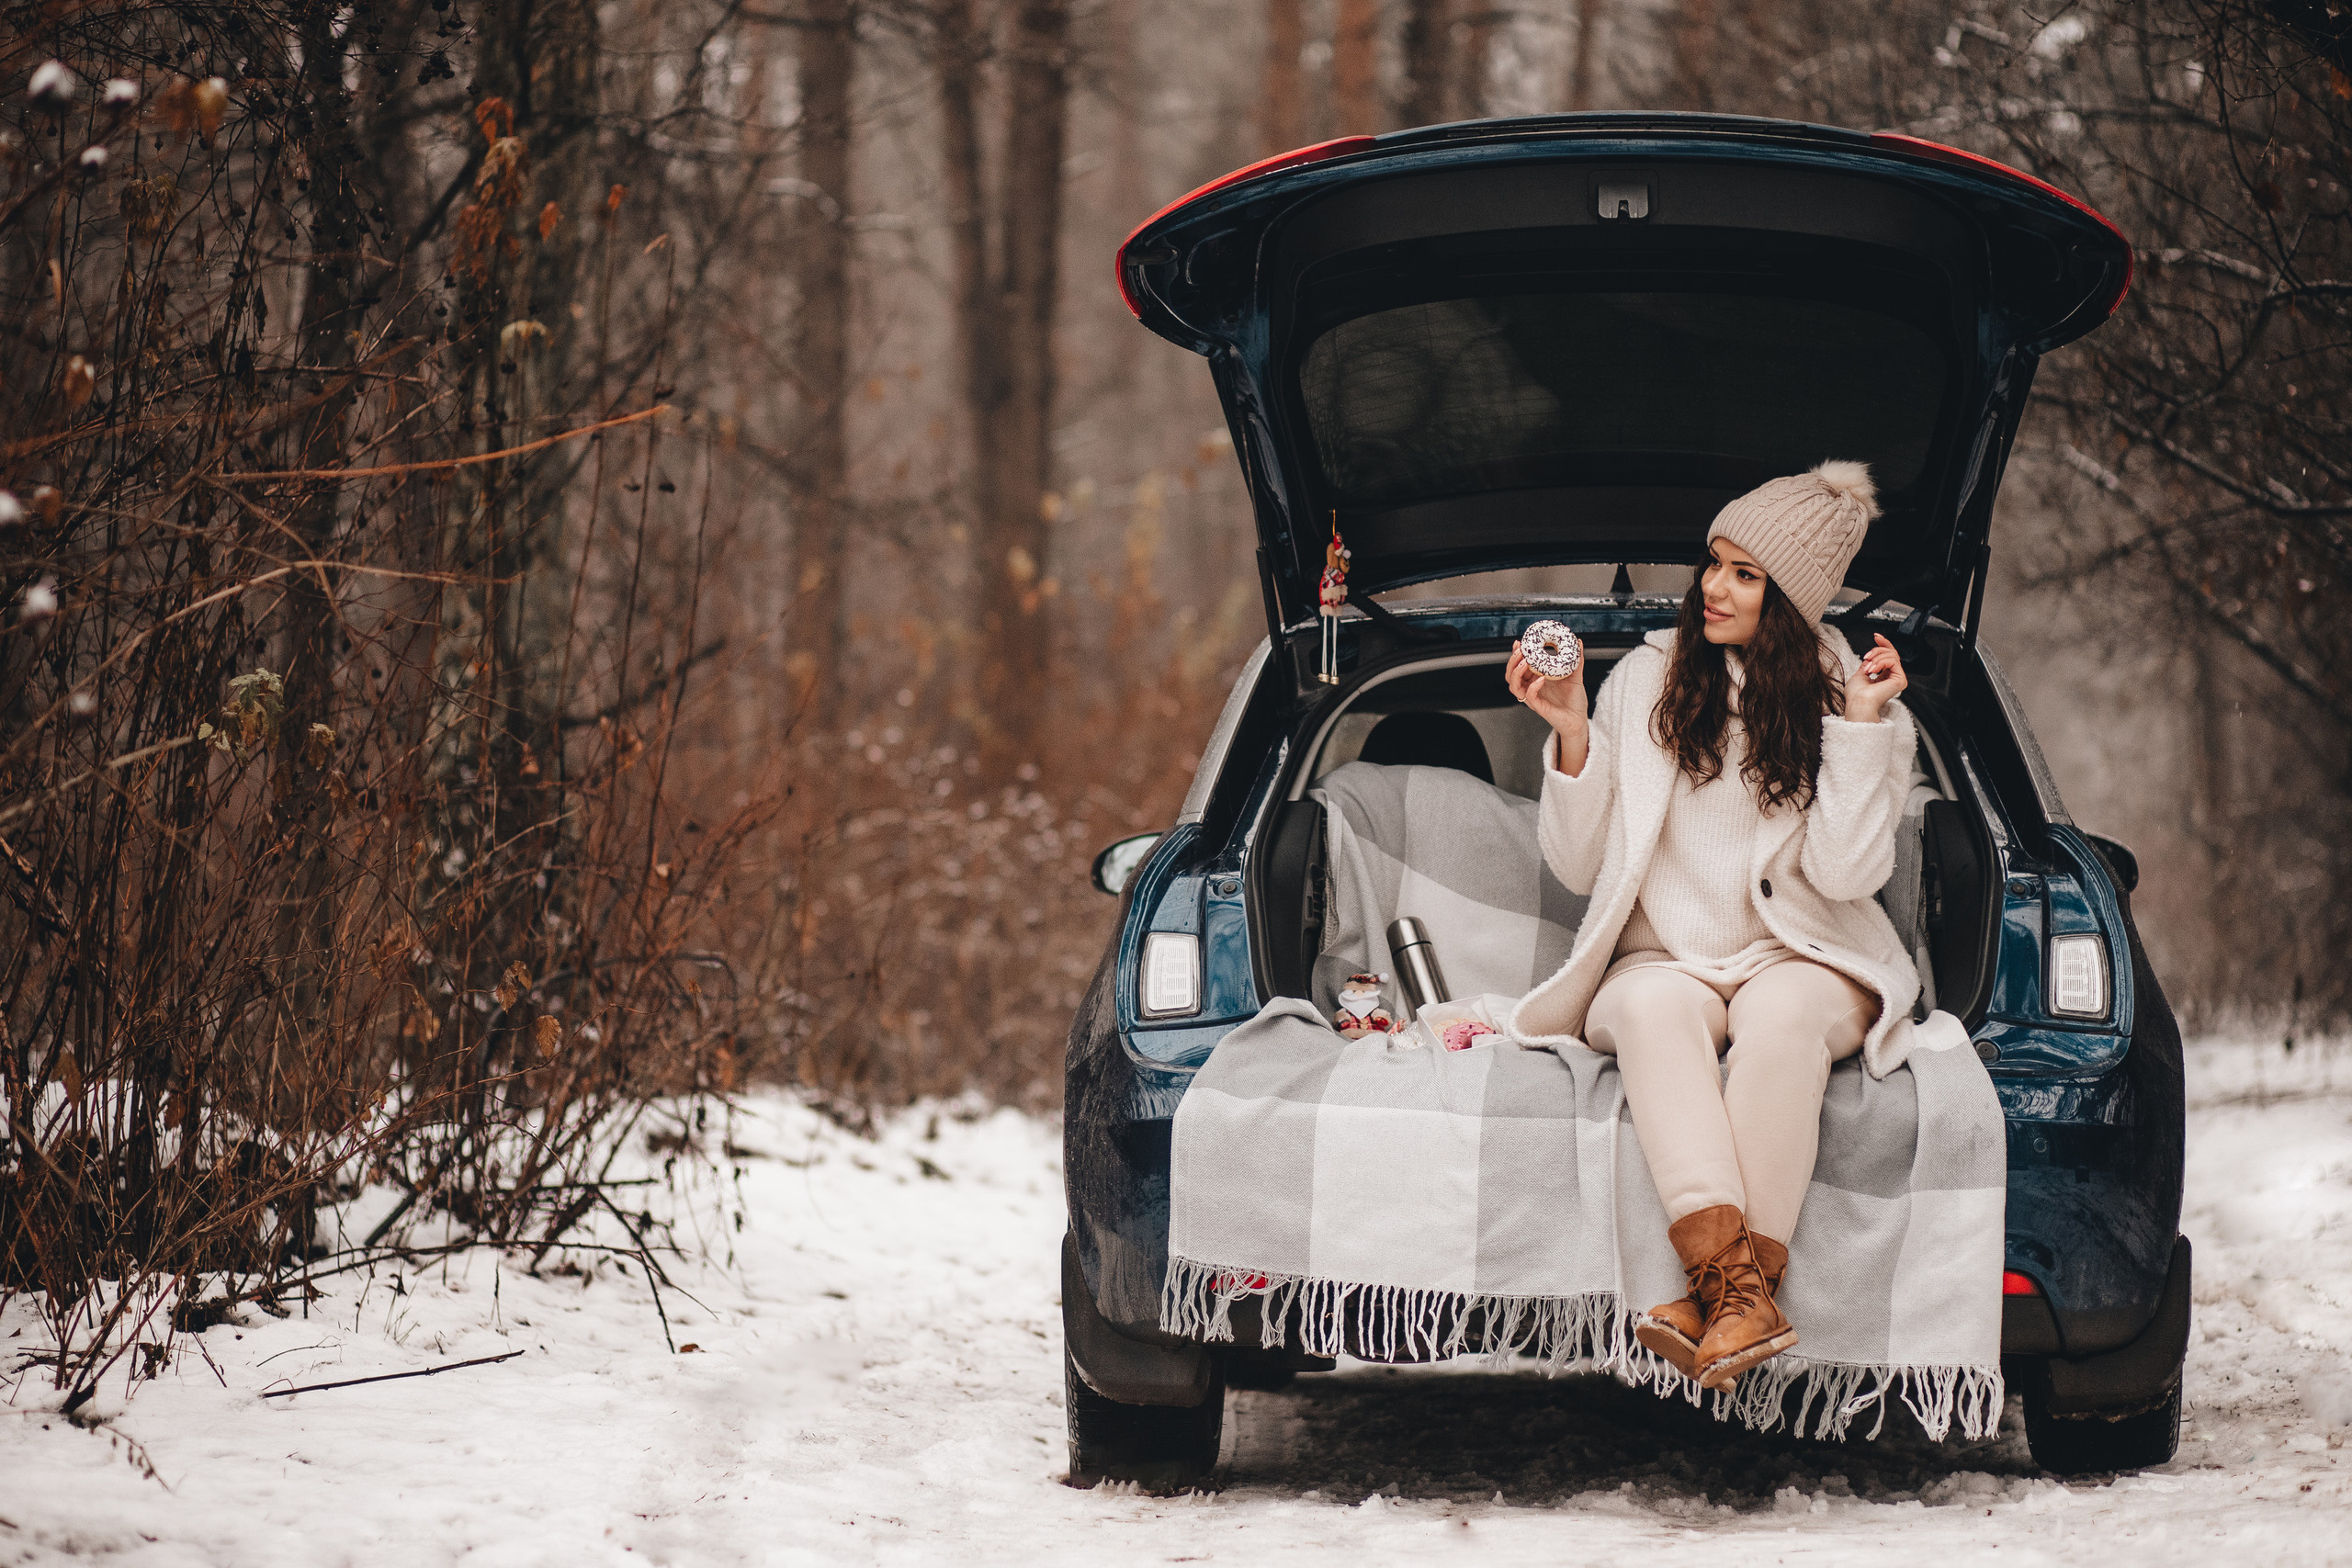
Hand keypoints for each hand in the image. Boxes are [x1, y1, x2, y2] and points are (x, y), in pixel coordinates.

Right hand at [1507, 643, 1589, 772]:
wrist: (1579, 719)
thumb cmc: (1574, 700)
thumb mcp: (1575, 675)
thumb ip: (1576, 660)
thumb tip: (1577, 642)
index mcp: (1535, 679)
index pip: (1519, 666)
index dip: (1516, 654)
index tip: (1520, 643)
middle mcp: (1531, 688)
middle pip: (1511, 675)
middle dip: (1512, 661)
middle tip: (1520, 651)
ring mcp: (1533, 698)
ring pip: (1514, 686)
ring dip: (1516, 672)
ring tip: (1525, 662)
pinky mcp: (1538, 707)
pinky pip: (1529, 697)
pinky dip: (1532, 687)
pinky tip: (1541, 679)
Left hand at [1844, 633, 1907, 721]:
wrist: (1857, 703)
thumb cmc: (1856, 695)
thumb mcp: (1861, 674)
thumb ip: (1869, 664)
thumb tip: (1872, 655)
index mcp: (1884, 677)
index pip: (1889, 656)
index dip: (1884, 644)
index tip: (1876, 636)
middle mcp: (1893, 677)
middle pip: (1891, 652)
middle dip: (1877, 651)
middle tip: (1866, 657)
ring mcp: (1897, 678)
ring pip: (1892, 655)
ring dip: (1876, 658)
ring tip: (1868, 668)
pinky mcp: (1900, 679)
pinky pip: (1893, 660)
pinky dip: (1880, 662)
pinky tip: (1873, 669)